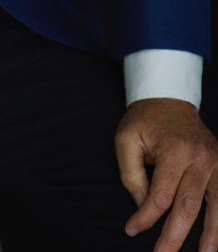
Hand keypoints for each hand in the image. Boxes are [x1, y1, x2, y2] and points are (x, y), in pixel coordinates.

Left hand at [115, 97, 217, 250]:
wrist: (168, 98)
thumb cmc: (144, 120)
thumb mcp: (126, 140)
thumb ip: (132, 176)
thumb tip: (143, 207)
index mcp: (174, 150)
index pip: (160, 196)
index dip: (145, 217)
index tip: (131, 229)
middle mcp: (199, 158)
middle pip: (188, 207)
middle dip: (174, 236)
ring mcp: (215, 162)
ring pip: (215, 206)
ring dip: (210, 234)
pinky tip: (217, 236)